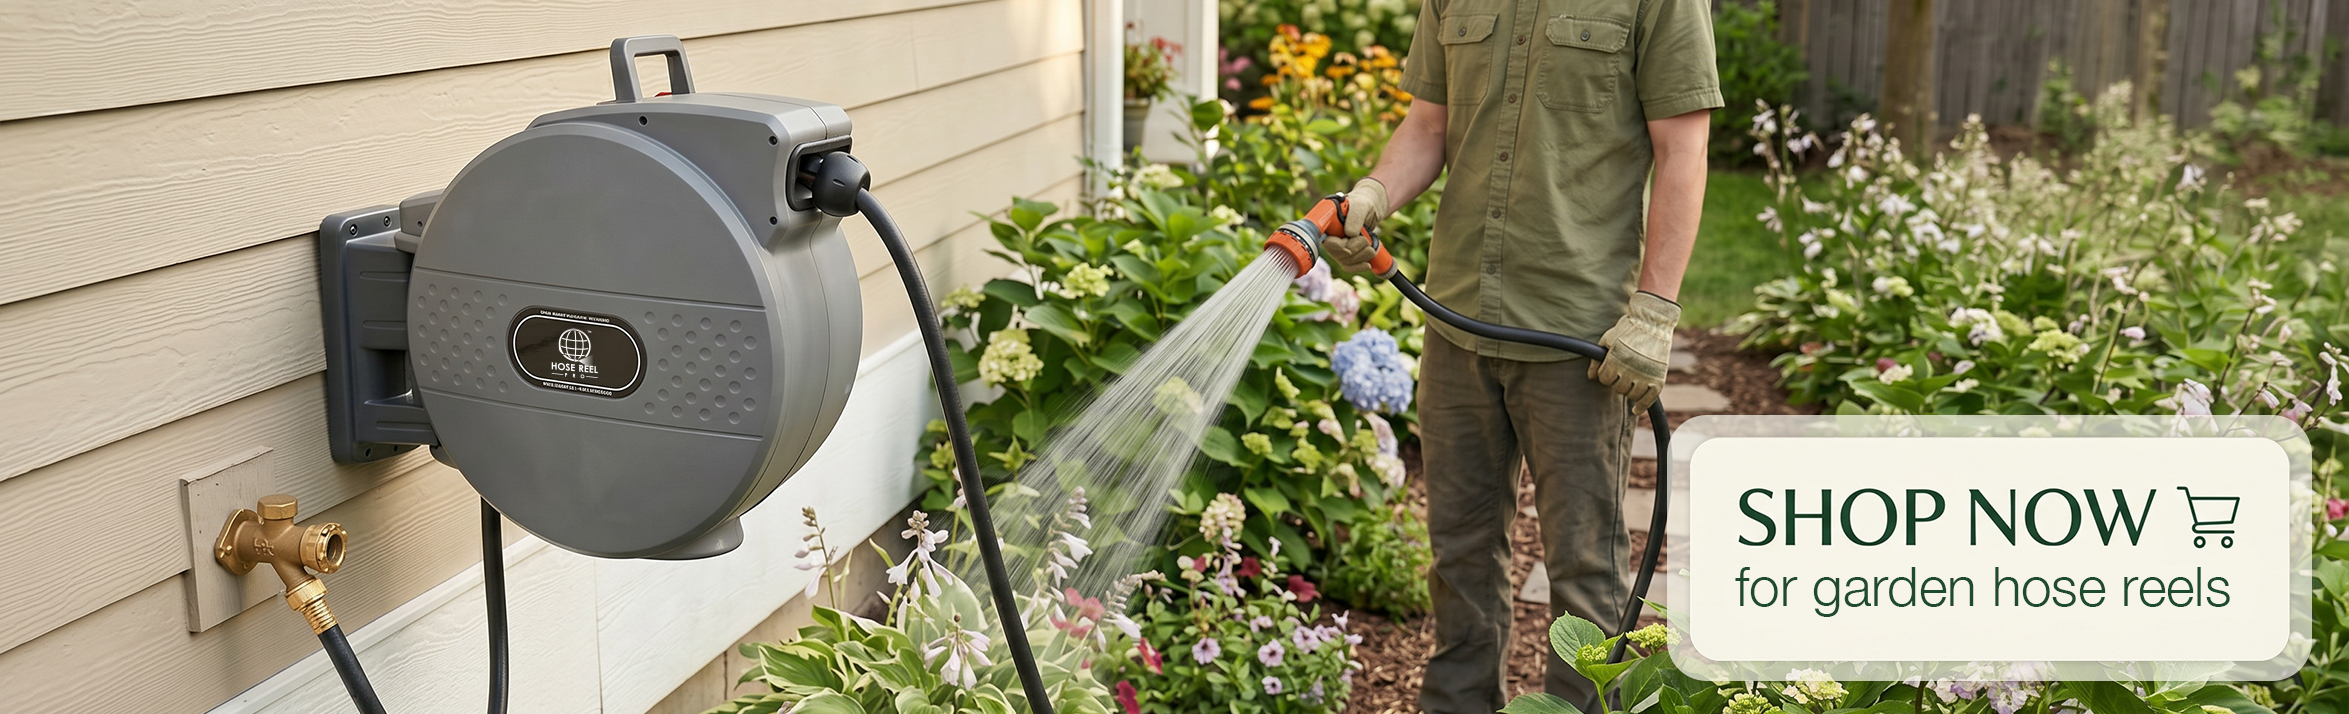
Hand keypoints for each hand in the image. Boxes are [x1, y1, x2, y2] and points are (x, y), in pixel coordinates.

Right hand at [1324, 177, 1388, 272]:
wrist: (1369, 209)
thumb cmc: (1362, 204)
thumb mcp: (1360, 206)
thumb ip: (1355, 217)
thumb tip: (1349, 233)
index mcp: (1328, 225)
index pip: (1328, 243)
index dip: (1339, 247)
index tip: (1351, 242)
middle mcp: (1330, 238)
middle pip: (1338, 255)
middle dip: (1355, 250)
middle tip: (1366, 241)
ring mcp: (1337, 248)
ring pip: (1345, 262)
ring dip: (1361, 258)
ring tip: (1371, 249)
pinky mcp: (1346, 255)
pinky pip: (1349, 267)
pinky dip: (1359, 266)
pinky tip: (1368, 264)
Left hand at [1589, 291, 1679, 411]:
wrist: (1653, 321)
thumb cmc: (1627, 328)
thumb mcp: (1607, 339)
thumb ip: (1597, 358)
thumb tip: (1591, 377)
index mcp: (1616, 359)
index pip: (1604, 379)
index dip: (1605, 375)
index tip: (1609, 370)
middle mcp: (1631, 369)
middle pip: (1618, 388)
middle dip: (1617, 382)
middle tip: (1621, 373)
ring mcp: (1646, 375)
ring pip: (1631, 395)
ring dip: (1628, 390)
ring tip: (1630, 382)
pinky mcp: (1659, 378)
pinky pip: (1649, 399)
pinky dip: (1642, 406)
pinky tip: (1636, 410)